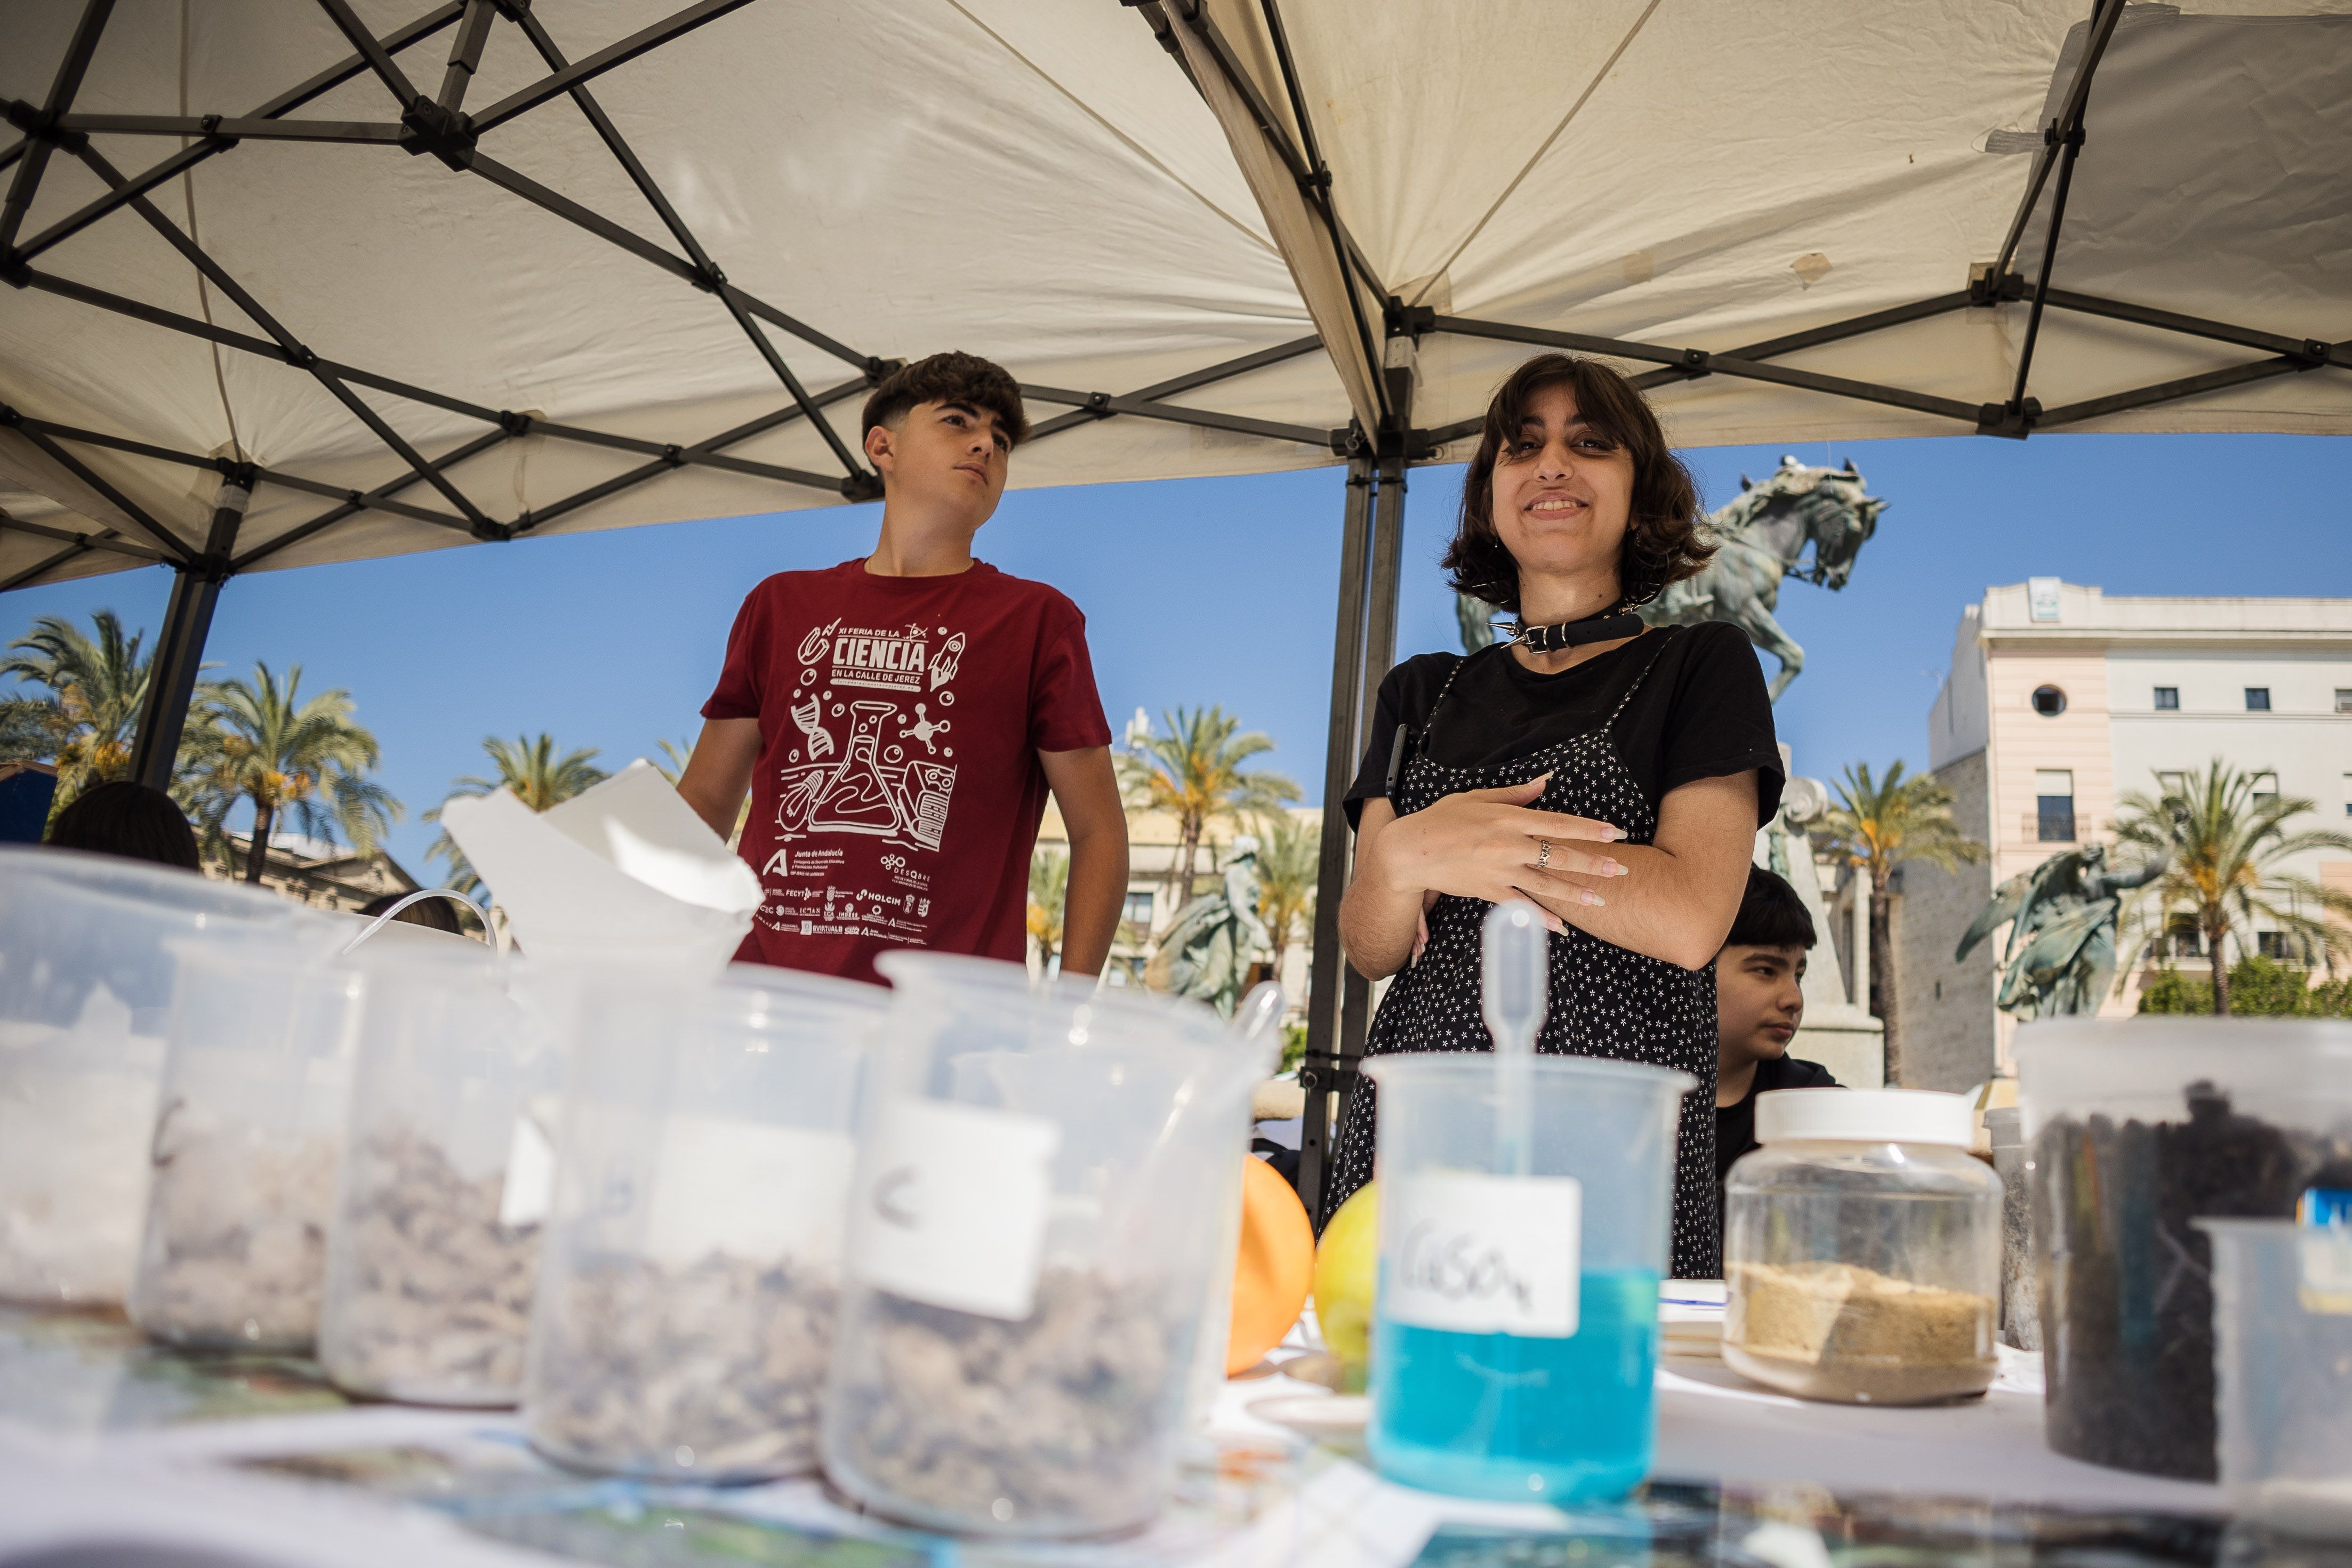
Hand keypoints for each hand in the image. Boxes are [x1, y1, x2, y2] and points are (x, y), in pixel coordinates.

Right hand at [1374, 775, 1626, 929]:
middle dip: (1593, 863)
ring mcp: (1499, 870)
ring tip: (1600, 899)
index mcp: (1508, 818)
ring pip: (1545, 884)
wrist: (1409, 850)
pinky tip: (1561, 927)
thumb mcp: (1477, 797)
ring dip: (1576, 893)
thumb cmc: (1441, 819)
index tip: (1615, 833)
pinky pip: (1520, 906)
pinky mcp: (1487, 890)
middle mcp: (1508, 844)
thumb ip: (1516, 793)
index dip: (1590, 829)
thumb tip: (1546, 780)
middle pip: (1559, 855)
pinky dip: (1541, 917)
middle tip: (1621, 870)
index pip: (1558, 823)